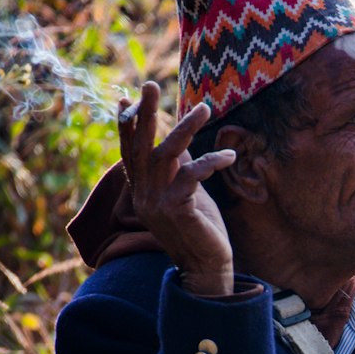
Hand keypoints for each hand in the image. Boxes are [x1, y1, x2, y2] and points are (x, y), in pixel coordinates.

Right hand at [117, 82, 235, 296]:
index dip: (127, 126)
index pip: (129, 153)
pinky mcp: (177, 210)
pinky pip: (193, 175)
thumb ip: (178, 168)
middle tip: (150, 85)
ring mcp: (158, 203)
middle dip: (146, 114)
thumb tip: (180, 137)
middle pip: (141, 147)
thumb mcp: (185, 193)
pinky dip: (212, 161)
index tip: (125, 99)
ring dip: (186, 128)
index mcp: (142, 192)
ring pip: (167, 154)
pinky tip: (229, 155)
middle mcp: (144, 196)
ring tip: (204, 108)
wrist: (205, 268)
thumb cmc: (198, 229)